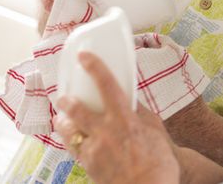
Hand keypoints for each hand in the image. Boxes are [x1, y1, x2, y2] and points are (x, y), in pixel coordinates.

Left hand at [54, 52, 180, 183]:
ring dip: (64, 123)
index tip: (85, 56)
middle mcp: (105, 132)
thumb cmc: (158, 162)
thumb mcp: (156, 130)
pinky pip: (73, 149)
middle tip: (64, 97)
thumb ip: (141, 112)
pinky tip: (79, 140)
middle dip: (66, 101)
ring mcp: (93, 150)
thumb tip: (132, 99)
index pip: (107, 85)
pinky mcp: (87, 166)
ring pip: (67, 131)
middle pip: (75, 109)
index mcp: (125, 119)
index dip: (95, 67)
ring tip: (65, 120)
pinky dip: (74, 142)